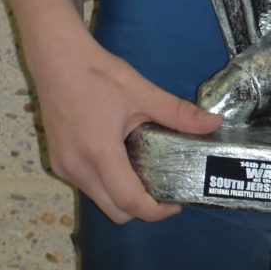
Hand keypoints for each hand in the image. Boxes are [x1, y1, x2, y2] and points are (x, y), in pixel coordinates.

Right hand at [28, 19, 220, 224]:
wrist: (56, 58)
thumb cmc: (98, 73)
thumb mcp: (141, 92)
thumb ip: (177, 112)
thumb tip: (214, 123)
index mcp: (99, 153)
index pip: (129, 201)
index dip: (156, 211)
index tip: (176, 203)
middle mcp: (77, 168)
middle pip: (114, 210)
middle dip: (141, 207)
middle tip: (162, 185)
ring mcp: (63, 167)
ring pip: (99, 199)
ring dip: (121, 194)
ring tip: (142, 168)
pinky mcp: (56, 162)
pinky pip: (86, 186)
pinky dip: (105, 183)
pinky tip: (118, 157)